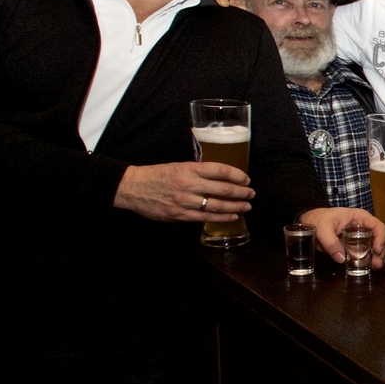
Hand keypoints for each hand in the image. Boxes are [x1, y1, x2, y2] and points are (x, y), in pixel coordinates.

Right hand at [114, 162, 253, 222]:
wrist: (133, 187)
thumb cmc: (157, 175)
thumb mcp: (178, 166)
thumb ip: (198, 171)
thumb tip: (221, 177)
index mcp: (189, 169)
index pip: (220, 170)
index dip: (237, 175)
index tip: (246, 179)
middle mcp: (188, 184)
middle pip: (222, 189)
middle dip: (241, 192)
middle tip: (251, 194)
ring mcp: (184, 201)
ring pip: (217, 205)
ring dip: (235, 207)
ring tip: (246, 206)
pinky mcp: (180, 215)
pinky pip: (205, 218)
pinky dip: (222, 217)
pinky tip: (232, 217)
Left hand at [300, 207, 384, 268]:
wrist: (311, 221)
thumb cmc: (319, 219)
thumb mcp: (322, 229)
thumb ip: (330, 242)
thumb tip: (341, 259)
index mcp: (360, 217)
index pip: (378, 226)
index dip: (381, 238)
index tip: (376, 251)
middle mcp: (365, 226)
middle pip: (381, 238)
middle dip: (381, 252)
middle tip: (376, 265)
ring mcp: (362, 235)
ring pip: (377, 246)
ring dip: (378, 257)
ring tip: (374, 267)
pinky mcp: (357, 244)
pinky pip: (368, 251)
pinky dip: (371, 259)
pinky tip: (369, 266)